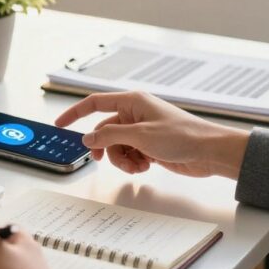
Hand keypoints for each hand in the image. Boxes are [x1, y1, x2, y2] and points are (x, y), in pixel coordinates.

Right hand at [55, 91, 249, 178]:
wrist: (209, 152)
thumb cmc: (183, 136)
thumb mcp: (140, 135)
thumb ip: (110, 136)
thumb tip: (87, 139)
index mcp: (132, 102)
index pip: (94, 103)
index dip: (75, 113)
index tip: (60, 124)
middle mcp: (135, 114)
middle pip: (104, 131)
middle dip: (106, 149)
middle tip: (103, 160)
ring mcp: (142, 131)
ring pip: (116, 146)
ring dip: (121, 159)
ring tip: (137, 166)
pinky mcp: (149, 145)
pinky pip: (129, 154)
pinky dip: (133, 163)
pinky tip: (147, 166)